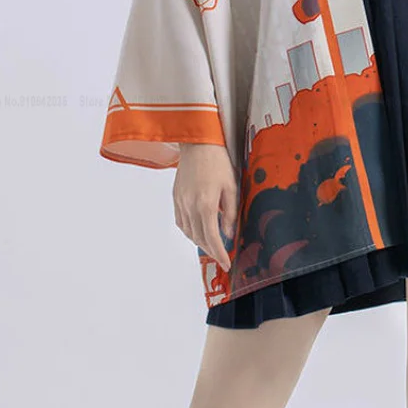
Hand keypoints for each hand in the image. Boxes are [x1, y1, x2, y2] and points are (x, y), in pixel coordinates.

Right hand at [173, 143, 237, 270]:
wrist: (197, 143)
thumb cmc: (217, 161)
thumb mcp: (231, 186)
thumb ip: (230, 212)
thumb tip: (228, 233)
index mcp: (206, 204)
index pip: (212, 237)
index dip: (220, 253)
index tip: (226, 263)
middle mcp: (190, 206)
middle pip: (199, 238)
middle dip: (211, 251)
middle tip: (222, 257)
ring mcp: (180, 203)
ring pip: (189, 232)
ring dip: (200, 242)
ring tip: (212, 246)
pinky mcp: (176, 198)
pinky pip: (181, 222)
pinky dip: (190, 231)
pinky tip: (198, 232)